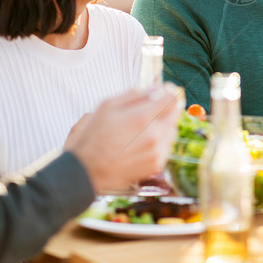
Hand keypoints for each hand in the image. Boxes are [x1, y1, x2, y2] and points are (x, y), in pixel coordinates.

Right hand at [65, 85, 183, 193]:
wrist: (86, 172)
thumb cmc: (93, 138)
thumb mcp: (107, 106)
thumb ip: (134, 95)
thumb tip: (155, 89)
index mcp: (142, 118)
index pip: (172, 99)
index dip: (169, 92)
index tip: (164, 90)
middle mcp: (154, 136)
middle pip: (175, 114)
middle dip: (166, 107)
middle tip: (151, 108)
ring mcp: (157, 152)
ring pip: (172, 130)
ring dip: (163, 124)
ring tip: (143, 127)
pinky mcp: (156, 165)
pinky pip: (166, 146)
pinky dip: (159, 141)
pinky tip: (141, 142)